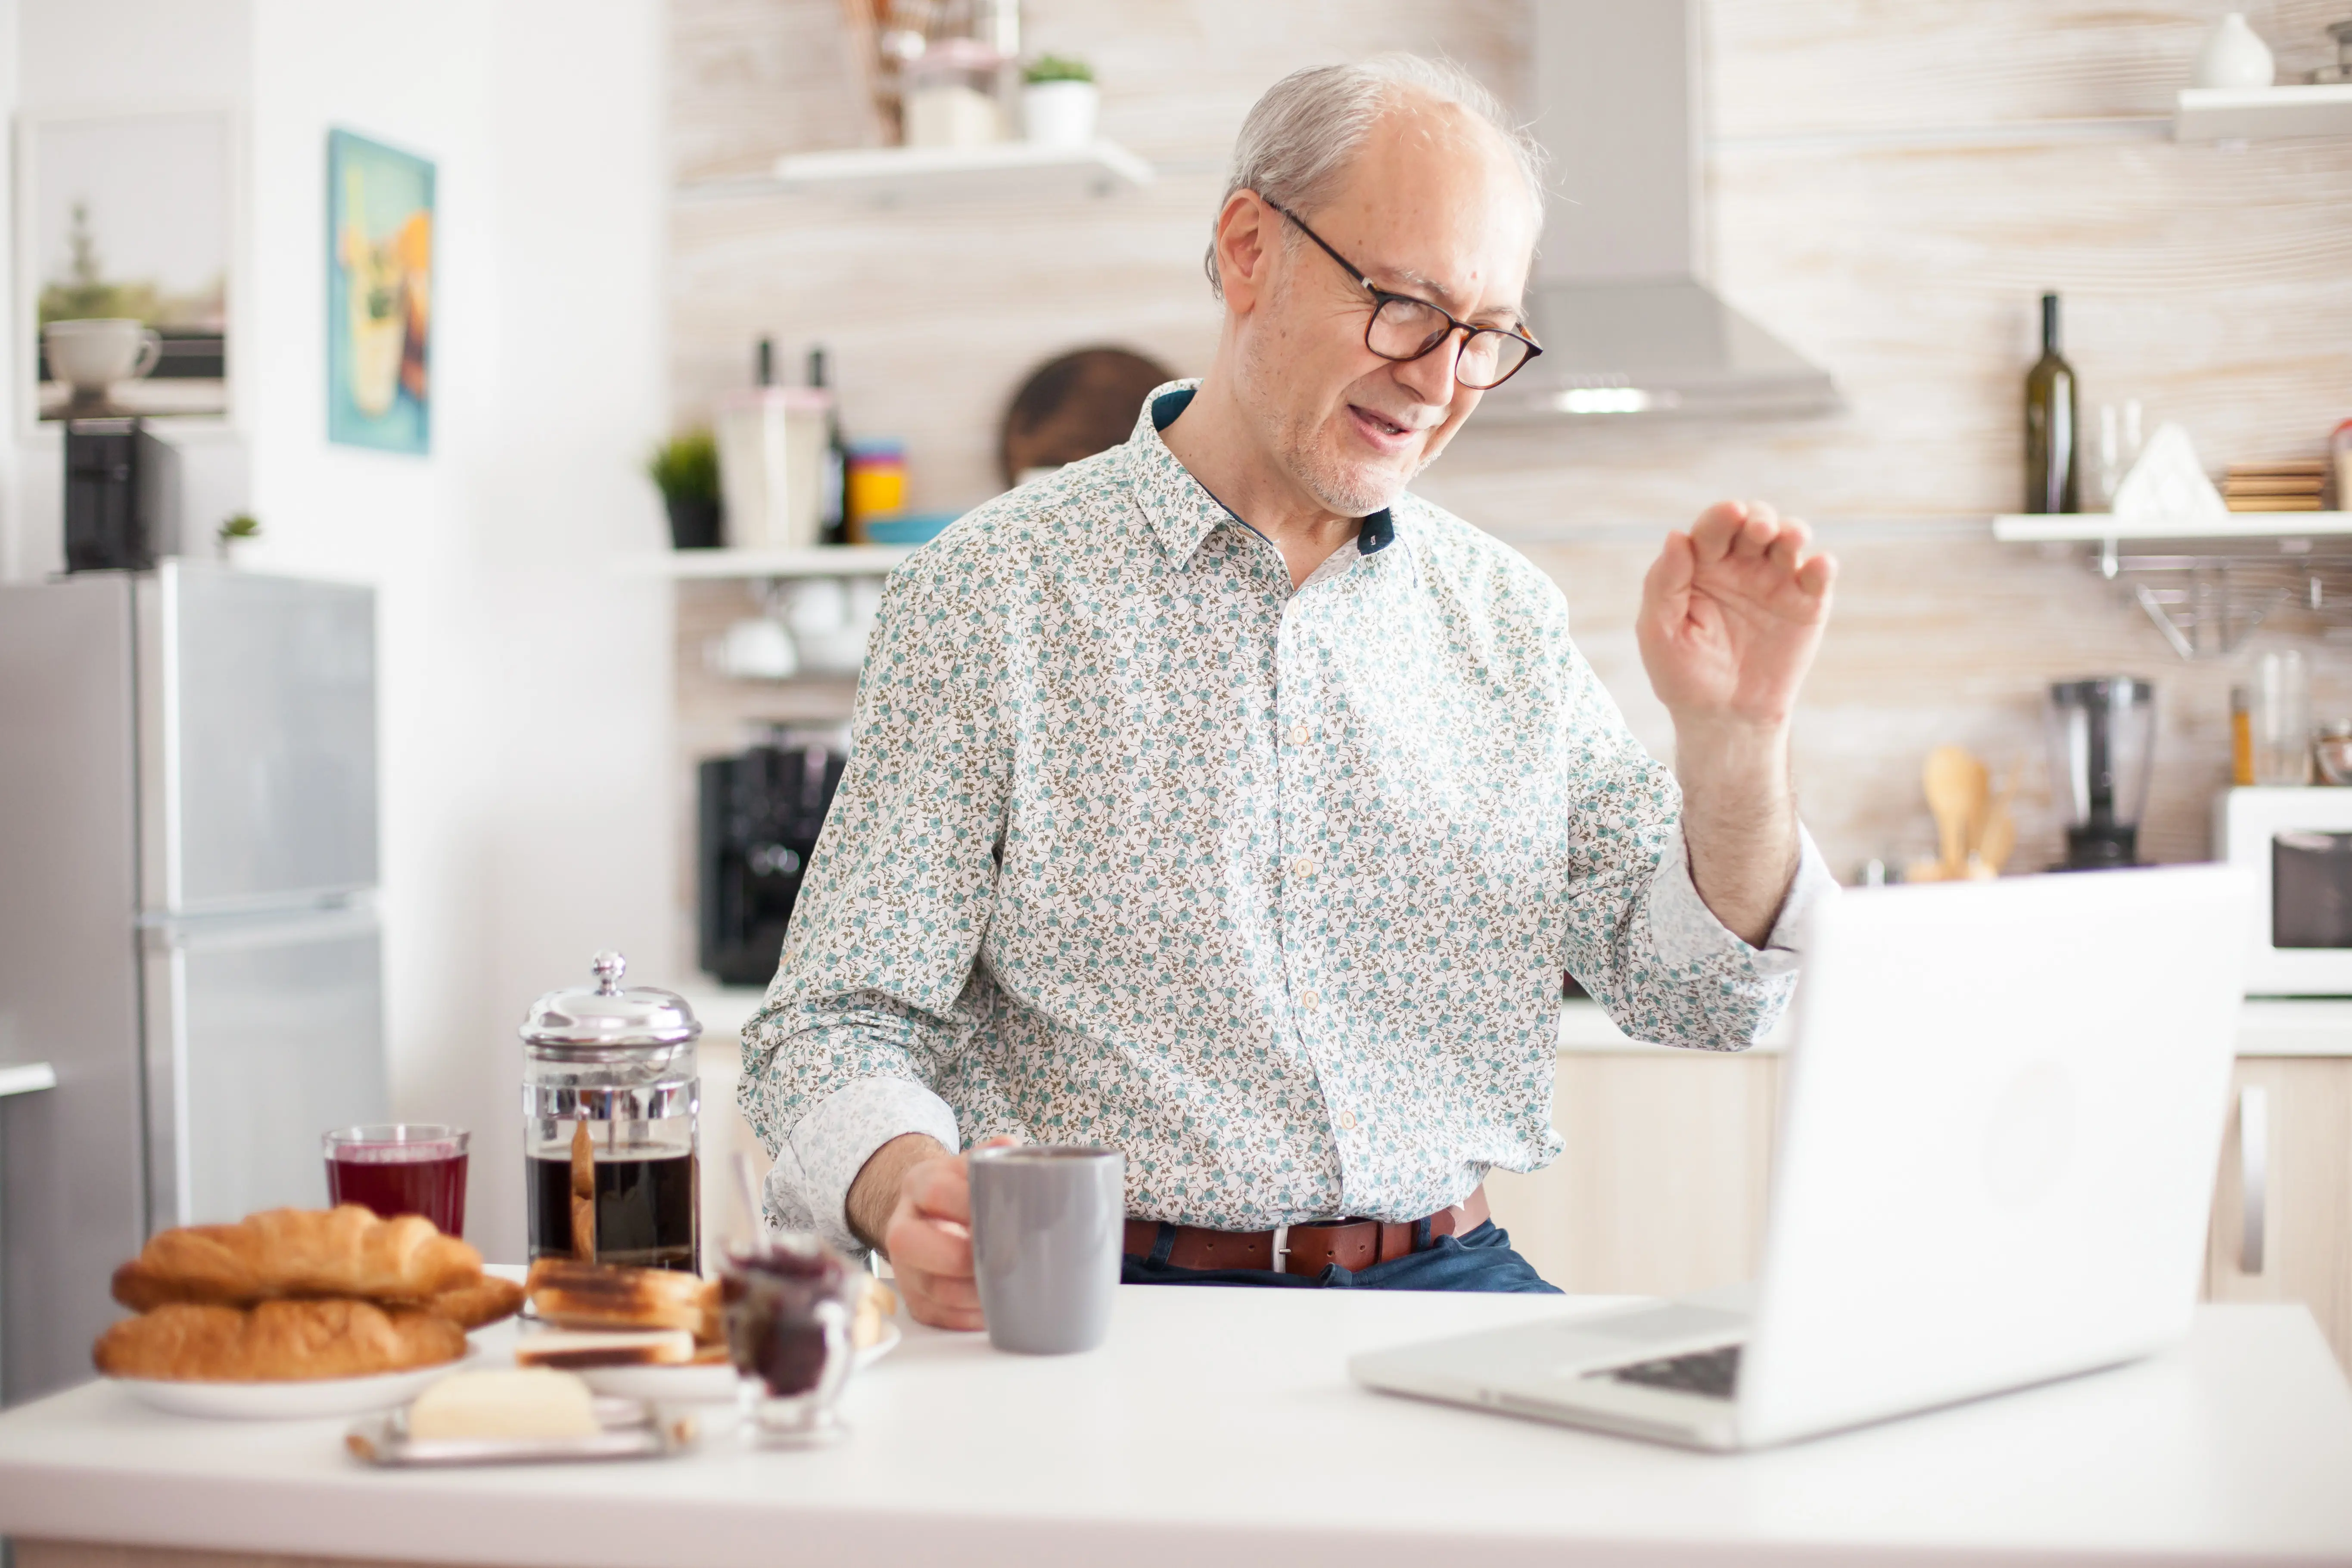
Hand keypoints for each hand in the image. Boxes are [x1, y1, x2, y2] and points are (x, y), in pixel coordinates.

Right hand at [846, 1132, 1018, 1330]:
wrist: (937, 1215)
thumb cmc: (967, 1191)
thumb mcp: (976, 1165)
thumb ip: (997, 1157)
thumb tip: (1018, 1156)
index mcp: (918, 1183)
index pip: (936, 1192)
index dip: (969, 1205)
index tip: (1007, 1214)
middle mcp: (901, 1226)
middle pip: (913, 1244)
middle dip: (965, 1256)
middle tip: (1010, 1257)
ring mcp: (903, 1268)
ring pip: (931, 1289)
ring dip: (975, 1293)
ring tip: (1012, 1286)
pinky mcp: (914, 1301)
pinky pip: (939, 1317)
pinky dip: (972, 1317)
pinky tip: (998, 1308)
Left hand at [1637, 500, 1834, 733]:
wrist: (1722, 717)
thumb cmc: (1683, 673)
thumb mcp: (1659, 631)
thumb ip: (1664, 584)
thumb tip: (1676, 535)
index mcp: (1701, 564)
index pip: (1712, 528)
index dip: (1721, 517)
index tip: (1730, 513)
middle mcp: (1741, 564)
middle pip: (1755, 523)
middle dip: (1759, 518)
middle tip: (1759, 530)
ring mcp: (1777, 581)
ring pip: (1790, 540)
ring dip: (1792, 531)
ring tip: (1790, 538)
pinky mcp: (1807, 604)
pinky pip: (1819, 576)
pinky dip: (1822, 566)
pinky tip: (1818, 566)